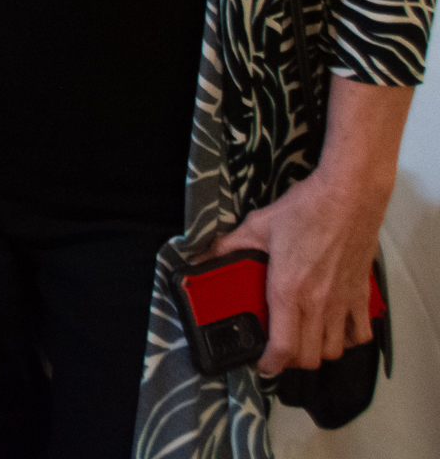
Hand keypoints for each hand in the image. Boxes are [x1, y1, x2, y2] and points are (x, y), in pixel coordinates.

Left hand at [210, 164, 391, 374]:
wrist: (347, 197)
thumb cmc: (303, 210)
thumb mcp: (257, 226)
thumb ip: (228, 246)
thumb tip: (201, 257)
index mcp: (288, 291)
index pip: (284, 348)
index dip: (270, 364)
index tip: (261, 363)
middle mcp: (317, 304)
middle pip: (309, 357)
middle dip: (291, 361)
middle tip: (278, 350)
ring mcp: (342, 302)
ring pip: (334, 351)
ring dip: (318, 352)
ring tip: (303, 340)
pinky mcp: (361, 295)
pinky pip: (360, 334)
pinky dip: (348, 340)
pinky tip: (335, 330)